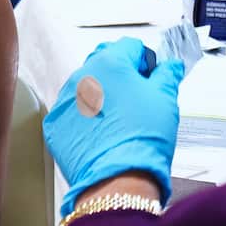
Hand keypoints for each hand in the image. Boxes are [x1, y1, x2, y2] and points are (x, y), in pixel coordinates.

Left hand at [43, 38, 184, 216]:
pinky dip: (86, 117)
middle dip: (121, 74)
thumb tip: (170, 66)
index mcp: (110, 63)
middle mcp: (82, 76)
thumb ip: (166, 76)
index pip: (129, 46)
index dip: (145, 61)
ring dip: (102, 95)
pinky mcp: (56, 123)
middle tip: (137, 97)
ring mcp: (65, 99)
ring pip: (86, 87)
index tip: (151, 77)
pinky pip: (72, 111)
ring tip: (120, 120)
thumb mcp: (165, 100)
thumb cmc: (141, 139)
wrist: (118, 179)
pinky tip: (103, 133)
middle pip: (104, 62)